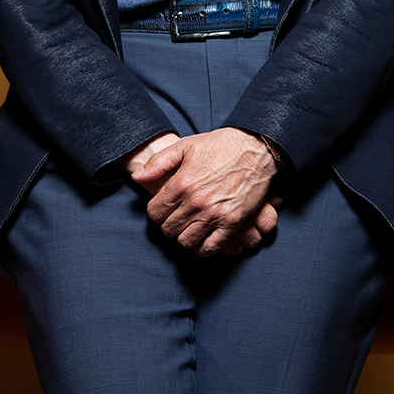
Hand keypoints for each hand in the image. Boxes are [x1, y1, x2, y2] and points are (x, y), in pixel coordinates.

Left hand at [132, 127, 280, 256]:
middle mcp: (195, 202)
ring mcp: (214, 214)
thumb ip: (158, 163)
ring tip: (188, 228)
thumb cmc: (219, 145)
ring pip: (186, 241)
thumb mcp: (185, 146)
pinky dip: (203, 248)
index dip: (156, 212)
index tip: (163, 208)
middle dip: (168, 225)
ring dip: (183, 237)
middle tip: (175, 218)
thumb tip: (138, 177)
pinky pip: (210, 248)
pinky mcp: (232, 222)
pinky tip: (202, 239)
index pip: (155, 213)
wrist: (255, 148)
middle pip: (168, 229)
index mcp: (181, 183)